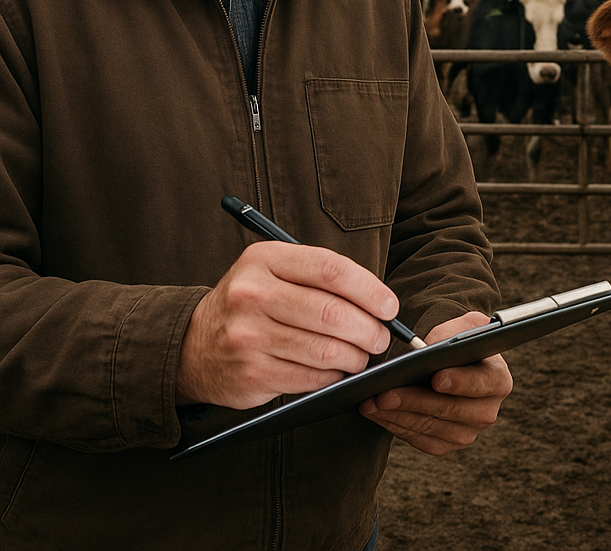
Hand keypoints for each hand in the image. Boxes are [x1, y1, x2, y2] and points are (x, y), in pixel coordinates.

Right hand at [177, 242, 398, 408]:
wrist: (192, 346)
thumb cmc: (251, 304)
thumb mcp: (273, 272)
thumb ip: (320, 278)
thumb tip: (379, 302)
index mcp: (264, 260)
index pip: (331, 269)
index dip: (369, 289)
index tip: (389, 306)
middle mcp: (252, 295)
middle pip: (332, 313)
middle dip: (369, 329)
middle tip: (380, 337)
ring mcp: (249, 337)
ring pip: (325, 350)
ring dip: (355, 357)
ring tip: (361, 356)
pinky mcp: (251, 375)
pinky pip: (310, 379)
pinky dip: (333, 377)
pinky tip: (336, 371)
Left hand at [359, 311, 513, 454]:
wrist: (448, 363)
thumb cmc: (455, 340)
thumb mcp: (463, 325)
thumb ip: (455, 331)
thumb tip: (431, 348)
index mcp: (498, 380)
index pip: (481, 384)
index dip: (459, 382)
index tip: (436, 378)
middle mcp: (487, 411)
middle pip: (449, 410)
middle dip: (414, 400)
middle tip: (385, 392)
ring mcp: (467, 432)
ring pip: (429, 427)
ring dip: (397, 415)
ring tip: (372, 401)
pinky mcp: (446, 445)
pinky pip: (419, 439)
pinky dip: (396, 426)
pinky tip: (377, 413)